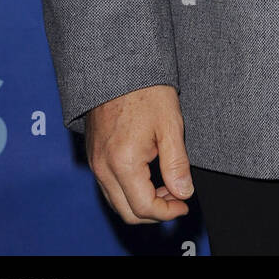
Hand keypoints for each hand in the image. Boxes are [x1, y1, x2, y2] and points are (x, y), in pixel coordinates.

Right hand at [85, 84, 193, 224]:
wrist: (118, 66)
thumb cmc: (146, 90)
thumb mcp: (170, 125)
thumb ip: (177, 164)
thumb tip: (183, 193)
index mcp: (123, 162)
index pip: (144, 207)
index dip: (168, 212)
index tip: (184, 204)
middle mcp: (103, 167)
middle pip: (127, 212)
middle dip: (155, 212)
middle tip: (177, 198)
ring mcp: (95, 162)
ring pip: (116, 201)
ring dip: (141, 202)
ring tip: (166, 184)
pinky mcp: (94, 155)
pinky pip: (109, 186)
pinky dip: (129, 190)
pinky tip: (149, 174)